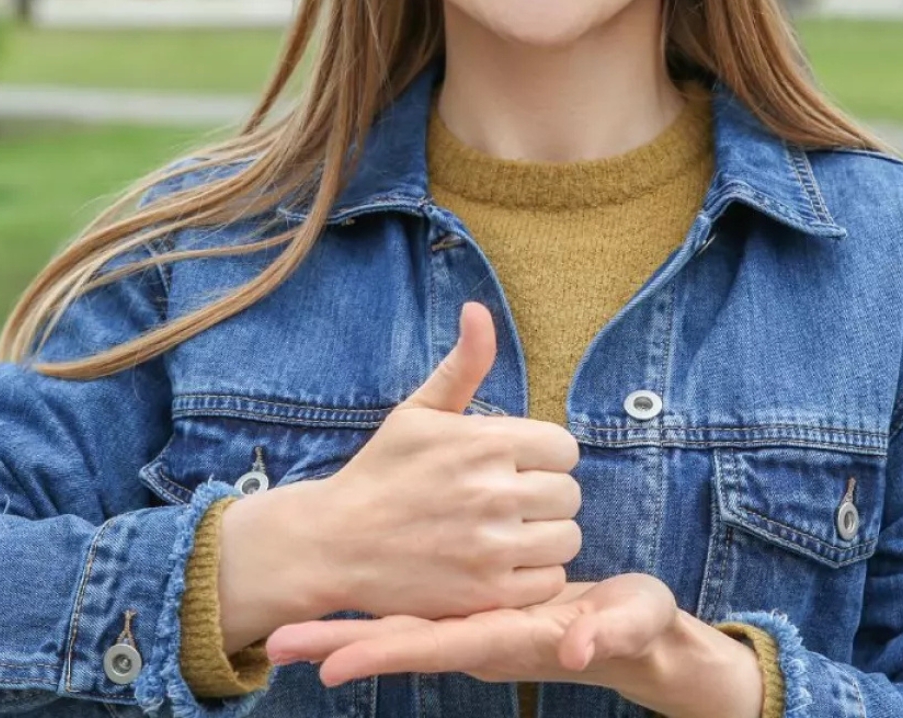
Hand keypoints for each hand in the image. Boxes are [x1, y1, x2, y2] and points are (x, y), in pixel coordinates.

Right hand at [220, 302, 581, 637]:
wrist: (333, 544)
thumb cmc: (380, 473)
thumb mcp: (417, 412)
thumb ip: (462, 365)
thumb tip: (478, 309)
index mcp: (482, 442)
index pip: (563, 448)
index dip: (543, 457)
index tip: (516, 467)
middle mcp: (492, 492)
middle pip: (569, 494)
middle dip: (544, 496)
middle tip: (509, 503)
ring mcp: (491, 547)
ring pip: (567, 538)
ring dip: (545, 537)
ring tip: (510, 534)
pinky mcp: (486, 594)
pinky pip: (549, 581)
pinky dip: (533, 576)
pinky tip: (502, 565)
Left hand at [267, 575, 675, 685]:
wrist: (635, 635)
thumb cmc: (636, 628)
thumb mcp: (630, 625)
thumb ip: (605, 634)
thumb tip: (575, 648)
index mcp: (507, 638)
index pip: (435, 645)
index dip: (384, 652)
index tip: (331, 666)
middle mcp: (478, 638)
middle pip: (400, 642)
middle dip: (340, 644)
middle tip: (276, 645)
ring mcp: (472, 626)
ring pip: (400, 628)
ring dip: (346, 631)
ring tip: (284, 634)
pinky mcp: (473, 611)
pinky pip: (417, 614)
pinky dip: (376, 613)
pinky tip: (342, 602)